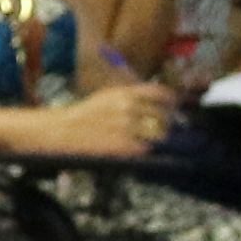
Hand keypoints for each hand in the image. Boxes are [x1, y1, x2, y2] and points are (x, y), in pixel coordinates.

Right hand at [28, 80, 179, 160]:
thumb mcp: (109, 95)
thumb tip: (158, 100)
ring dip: (158, 136)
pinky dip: (144, 147)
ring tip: (151, 137)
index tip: (173, 106)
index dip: (171, 101)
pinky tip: (136, 146)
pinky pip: (145, 147)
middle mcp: (129, 107)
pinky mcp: (123, 144)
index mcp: (126, 93)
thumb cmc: (88, 112)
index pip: (161, 94)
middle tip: (165, 126)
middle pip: (163, 115)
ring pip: (157, 132)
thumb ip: (132, 96)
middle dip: (167, 122)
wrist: (67, 129)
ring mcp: (126, 126)